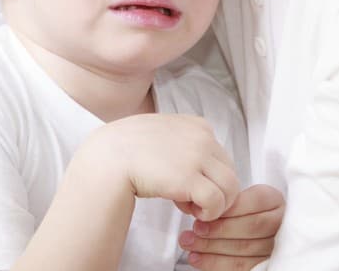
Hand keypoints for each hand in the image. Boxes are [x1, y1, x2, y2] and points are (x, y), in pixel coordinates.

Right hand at [76, 114, 240, 222]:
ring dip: (215, 204)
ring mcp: (198, 156)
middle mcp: (203, 137)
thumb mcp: (163, 134)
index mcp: (198, 125)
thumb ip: (184, 144)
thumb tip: (199, 168)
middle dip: (214, 191)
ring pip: (231, 188)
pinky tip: (189, 211)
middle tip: (191, 201)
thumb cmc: (129, 151)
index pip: (221, 157)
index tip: (188, 184)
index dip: (209, 176)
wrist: (108, 159)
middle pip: (229, 173)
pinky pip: (217, 202)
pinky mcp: (190, 178)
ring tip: (191, 207)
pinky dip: (209, 213)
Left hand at [179, 184, 284, 270]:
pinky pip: (240, 267)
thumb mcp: (239, 198)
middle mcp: (279, 223)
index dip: (230, 209)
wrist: (251, 232)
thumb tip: (202, 209)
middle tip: (195, 229)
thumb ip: (228, 202)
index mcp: (274, 201)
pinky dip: (214, 263)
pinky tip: (197, 258)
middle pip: (252, 226)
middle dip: (219, 229)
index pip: (257, 201)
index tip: (206, 212)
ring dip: (211, 247)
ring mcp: (275, 246)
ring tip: (190, 243)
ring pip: (245, 249)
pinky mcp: (263, 264)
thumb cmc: (241, 212)